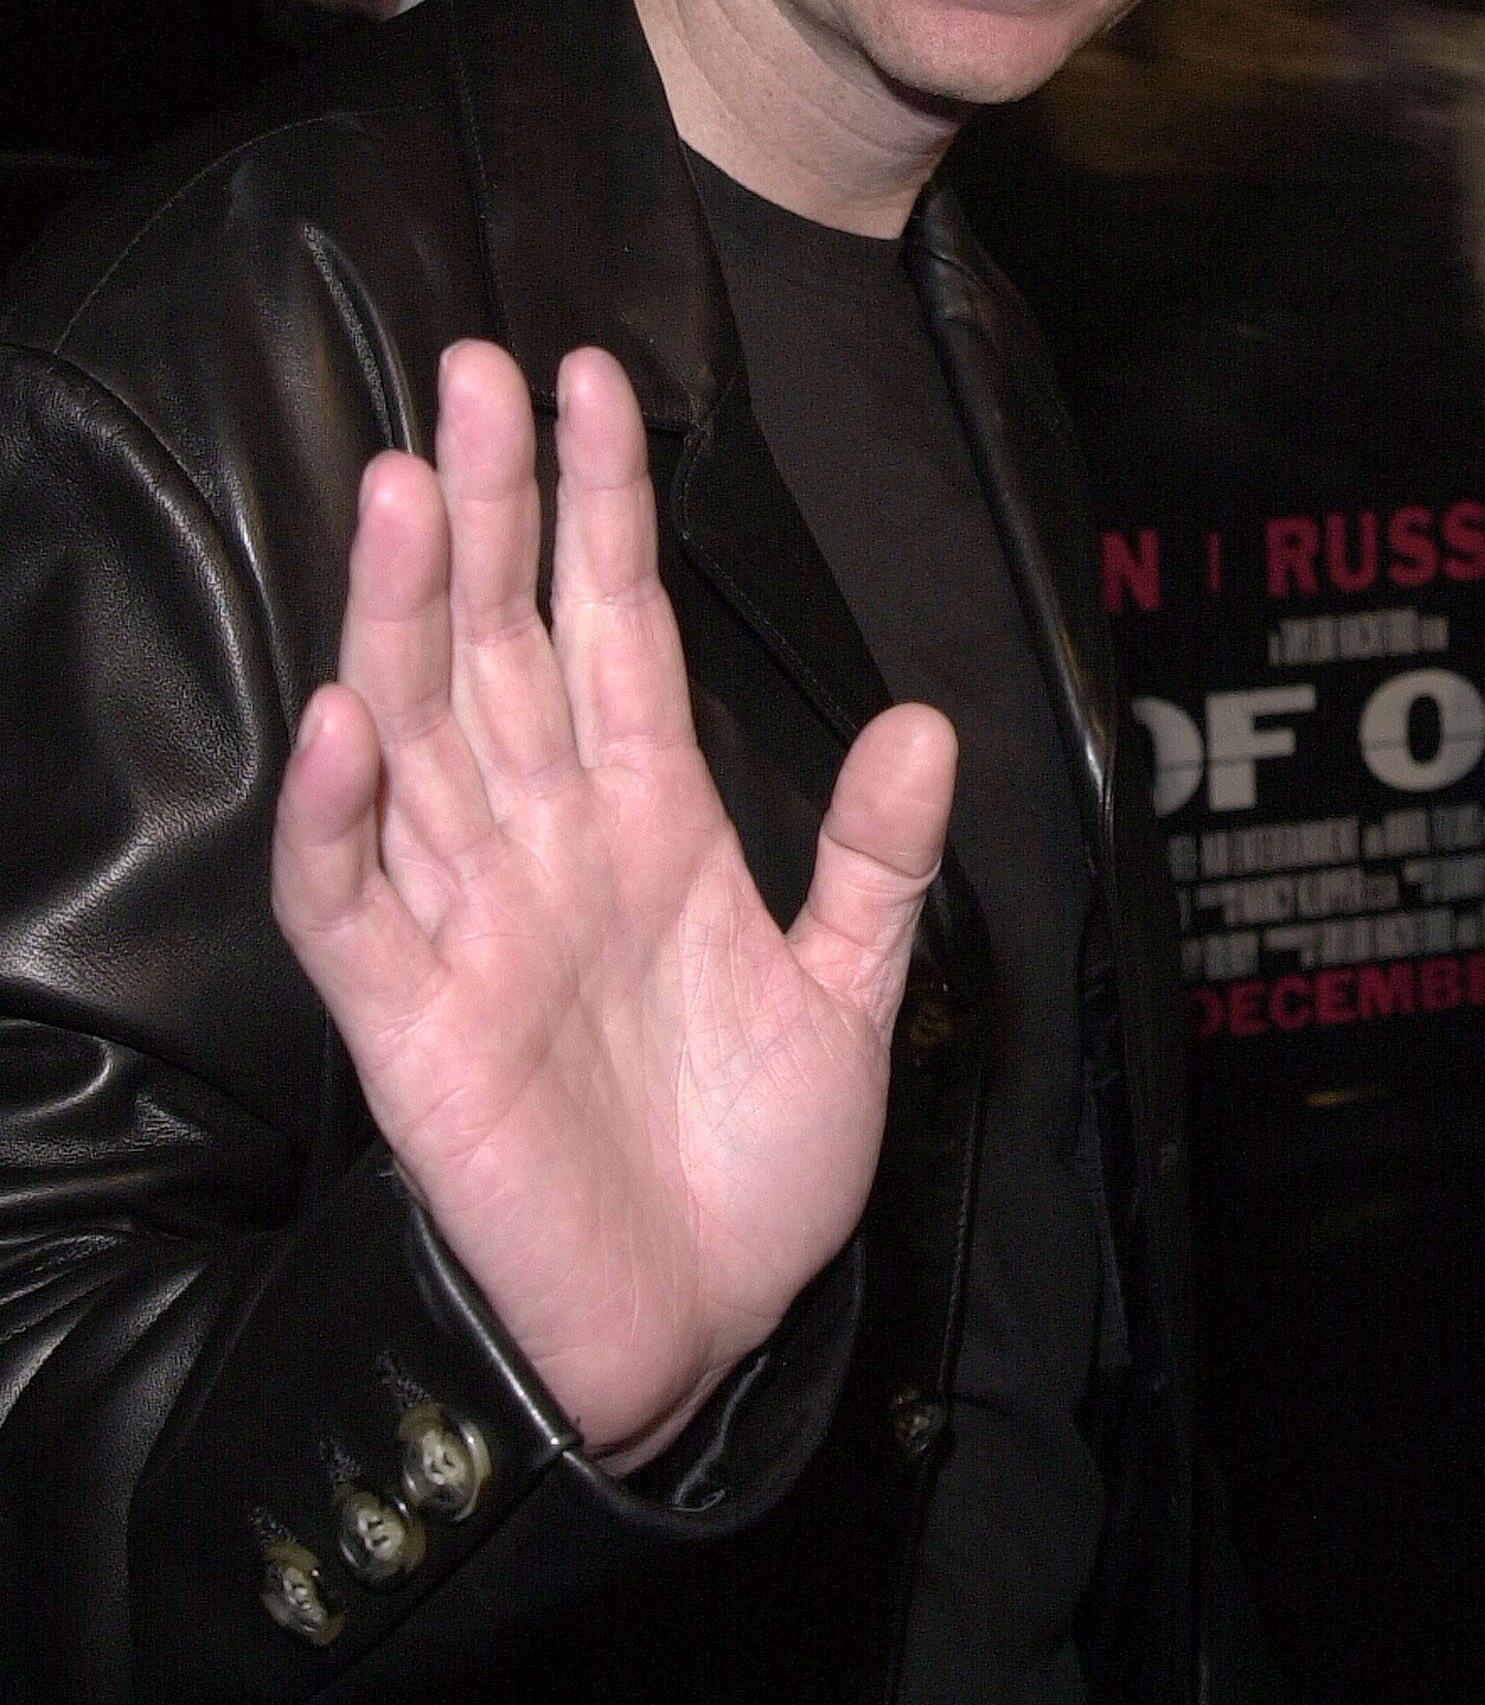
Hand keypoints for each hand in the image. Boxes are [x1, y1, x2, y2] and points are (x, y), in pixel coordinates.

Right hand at [271, 340, 955, 1469]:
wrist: (697, 1336)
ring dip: (408, 616)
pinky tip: (348, 724)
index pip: (613, 623)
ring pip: (417, 736)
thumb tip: (926, 720)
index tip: (596, 378)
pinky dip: (340, 819)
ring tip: (412, 487)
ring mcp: (469, 922)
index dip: (603, 504)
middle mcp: (545, 841)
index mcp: (648, 814)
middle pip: (502, 643)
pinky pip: (352, 906)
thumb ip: (874, 860)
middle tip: (475, 368)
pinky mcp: (409, 1025)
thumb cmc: (752, 1165)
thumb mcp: (850, 996)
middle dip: (493, 507)